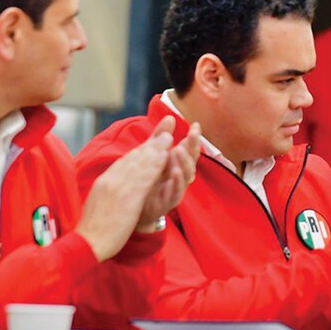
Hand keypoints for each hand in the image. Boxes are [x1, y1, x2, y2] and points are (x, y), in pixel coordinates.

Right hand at [75, 123, 173, 260]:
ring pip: (139, 164)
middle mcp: (110, 180)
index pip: (125, 161)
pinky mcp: (125, 198)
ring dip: (156, 149)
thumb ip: (109, 190)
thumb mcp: (100, 202)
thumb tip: (115, 183)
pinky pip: (143, 178)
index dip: (141, 149)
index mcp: (104, 182)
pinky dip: (154, 165)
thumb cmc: (94, 228)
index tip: (153, 139)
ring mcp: (117, 188)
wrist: (87, 243)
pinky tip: (165, 158)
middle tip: (166, 130)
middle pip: (133, 158)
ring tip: (169, 138)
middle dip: (151, 143)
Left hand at [138, 118, 201, 232]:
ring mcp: (176, 190)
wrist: (135, 211)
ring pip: (185, 176)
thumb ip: (160, 138)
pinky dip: (177, 182)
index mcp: (176, 165)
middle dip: (192, 147)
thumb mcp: (153, 157)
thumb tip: (170, 117)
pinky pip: (176, 192)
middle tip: (191, 134)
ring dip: (183, 162)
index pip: (188, 150)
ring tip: (179, 150)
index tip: (195, 125)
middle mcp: (180, 177)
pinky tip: (174, 172)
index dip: (193, 138)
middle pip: (191, 161)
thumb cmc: (148, 183)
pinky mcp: (168, 203)